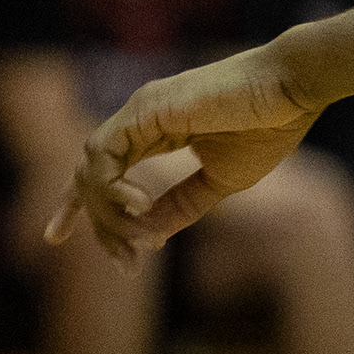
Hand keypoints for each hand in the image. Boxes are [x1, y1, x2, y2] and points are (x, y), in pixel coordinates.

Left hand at [45, 45, 318, 264]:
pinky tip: (140, 207)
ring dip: (106, 214)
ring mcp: (139, 111)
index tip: (59, 238)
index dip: (78, 204)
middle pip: (88, 175)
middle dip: (93, 224)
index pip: (101, 169)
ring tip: (140, 240)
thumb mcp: (220, 181)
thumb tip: (149, 236)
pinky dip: (111, 189)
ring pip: (91, 169)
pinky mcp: (144, 109)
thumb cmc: (269, 127)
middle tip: (124, 265)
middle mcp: (139, 118)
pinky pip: (104, 156)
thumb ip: (181, 204)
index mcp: (155, 129)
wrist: (294, 88)